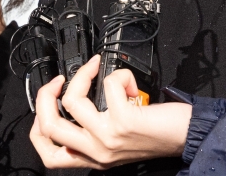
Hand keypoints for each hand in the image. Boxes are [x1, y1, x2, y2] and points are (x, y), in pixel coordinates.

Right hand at [30, 55, 192, 168]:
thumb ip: (95, 129)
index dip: (38, 127)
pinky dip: (118, 75)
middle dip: (45, 95)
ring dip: (82, 75)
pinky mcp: (124, 121)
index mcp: (92, 156)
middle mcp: (96, 151)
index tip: (46, 105)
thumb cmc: (157, 135)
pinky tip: (129, 82)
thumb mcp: (117, 141)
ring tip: (95, 69)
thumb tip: (76, 99)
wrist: (188, 137)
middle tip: (60, 79)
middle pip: (49, 126)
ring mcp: (108, 137)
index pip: (48, 154)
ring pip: (71, 101)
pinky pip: (108, 84)